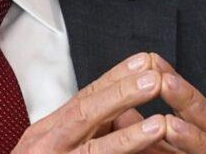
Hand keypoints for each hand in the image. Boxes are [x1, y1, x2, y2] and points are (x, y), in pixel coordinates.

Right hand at [13, 53, 167, 152]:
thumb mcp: (54, 145)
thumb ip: (84, 130)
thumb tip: (121, 113)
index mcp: (47, 132)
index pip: (84, 98)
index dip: (115, 78)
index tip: (143, 61)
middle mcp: (45, 147)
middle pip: (85, 115)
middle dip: (122, 95)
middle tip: (155, 78)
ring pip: (94, 151)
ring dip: (129, 138)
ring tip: (160, 124)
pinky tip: (142, 153)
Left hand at [110, 54, 205, 152]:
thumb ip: (144, 137)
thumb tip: (119, 113)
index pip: (191, 108)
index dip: (171, 83)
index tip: (148, 59)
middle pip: (204, 114)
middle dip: (180, 88)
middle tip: (157, 65)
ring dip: (186, 107)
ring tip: (164, 84)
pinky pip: (204, 153)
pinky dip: (188, 139)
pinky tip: (169, 125)